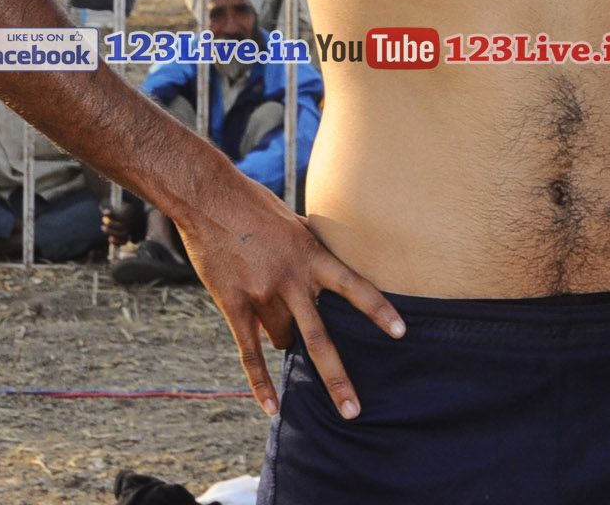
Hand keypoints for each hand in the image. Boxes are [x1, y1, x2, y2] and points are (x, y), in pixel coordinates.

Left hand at [102, 199, 142, 247]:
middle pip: (124, 227)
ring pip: (124, 235)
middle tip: (102, 226)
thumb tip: (106, 213)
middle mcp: (131, 219)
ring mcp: (129, 227)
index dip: (113, 220)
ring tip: (104, 229)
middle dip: (112, 228)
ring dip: (113, 234)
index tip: (103, 217)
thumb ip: (107, 208)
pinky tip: (110, 239)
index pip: (123, 218)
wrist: (110, 208)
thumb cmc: (108, 205)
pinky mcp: (126, 234)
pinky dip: (117, 242)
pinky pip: (124, 241)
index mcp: (130, 210)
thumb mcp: (107, 204)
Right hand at [172, 173, 403, 420]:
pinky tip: (272, 407)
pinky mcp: (234, 305)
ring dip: (286, 340)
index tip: (401, 332)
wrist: (209, 199)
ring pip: (284, 340)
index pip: (354, 285)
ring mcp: (262, 295)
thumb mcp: (296, 222)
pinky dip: (260, 382)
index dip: (378, 309)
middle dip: (336, 378)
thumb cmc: (255, 205)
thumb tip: (337, 261)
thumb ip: (315, 249)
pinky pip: (250, 353)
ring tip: (277, 319)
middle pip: (319, 338)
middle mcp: (291, 279)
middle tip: (354, 411)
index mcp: (311, 255)